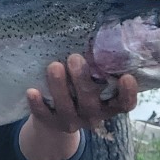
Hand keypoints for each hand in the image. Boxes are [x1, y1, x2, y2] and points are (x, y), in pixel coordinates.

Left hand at [20, 54, 137, 159]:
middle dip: (82, 80)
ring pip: (66, 108)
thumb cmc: (82, 89)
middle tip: (74, 57)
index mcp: (109, 105)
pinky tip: (32, 91)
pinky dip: (38, 104)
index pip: (124, 104)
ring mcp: (72, 121)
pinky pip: (44, 115)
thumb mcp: (95, 82)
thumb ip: (99, 67)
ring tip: (54, 66)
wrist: (58, 116)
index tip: (127, 77)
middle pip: (90, 103)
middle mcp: (93, 116)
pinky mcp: (51, 123)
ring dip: (59, 87)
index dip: (128, 93)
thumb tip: (100, 36)